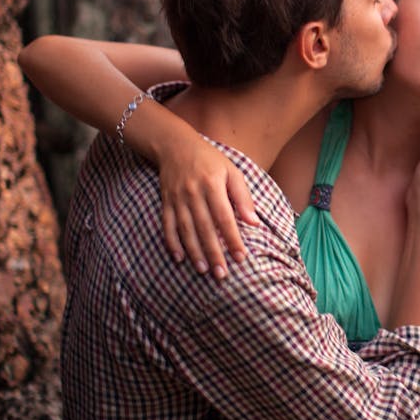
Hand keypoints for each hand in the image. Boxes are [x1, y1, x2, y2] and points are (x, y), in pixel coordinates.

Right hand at [159, 129, 259, 276]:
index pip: (224, 217)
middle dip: (214, 252)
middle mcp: (193, 193)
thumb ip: (243, 198)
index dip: (232, 238)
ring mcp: (177, 198)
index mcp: (212, 185)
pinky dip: (172, 242)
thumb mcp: (232, 172)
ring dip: (194, 252)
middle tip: (222, 274)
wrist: (176, 146)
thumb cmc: (210, 161)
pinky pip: (167, 225)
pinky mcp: (166, 202)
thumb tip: (254, 223)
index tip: (240, 257)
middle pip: (205, 228)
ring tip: (204, 270)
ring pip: (185, 230)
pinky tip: (179, 258)